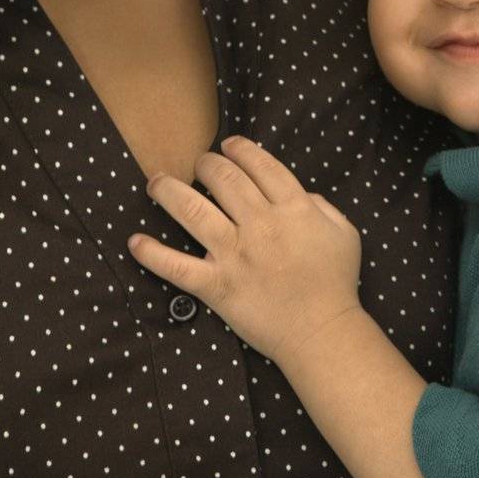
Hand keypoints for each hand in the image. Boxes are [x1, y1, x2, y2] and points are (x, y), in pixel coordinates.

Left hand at [127, 135, 362, 367]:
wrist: (321, 332)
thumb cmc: (336, 282)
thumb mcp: (344, 231)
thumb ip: (321, 204)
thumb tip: (298, 193)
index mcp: (293, 208)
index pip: (260, 165)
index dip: (240, 149)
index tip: (228, 146)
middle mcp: (260, 224)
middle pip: (224, 179)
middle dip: (206, 164)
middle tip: (199, 164)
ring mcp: (235, 255)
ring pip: (193, 212)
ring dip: (169, 192)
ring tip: (156, 183)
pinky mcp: (217, 286)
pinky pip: (176, 267)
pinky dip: (152, 254)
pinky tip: (135, 242)